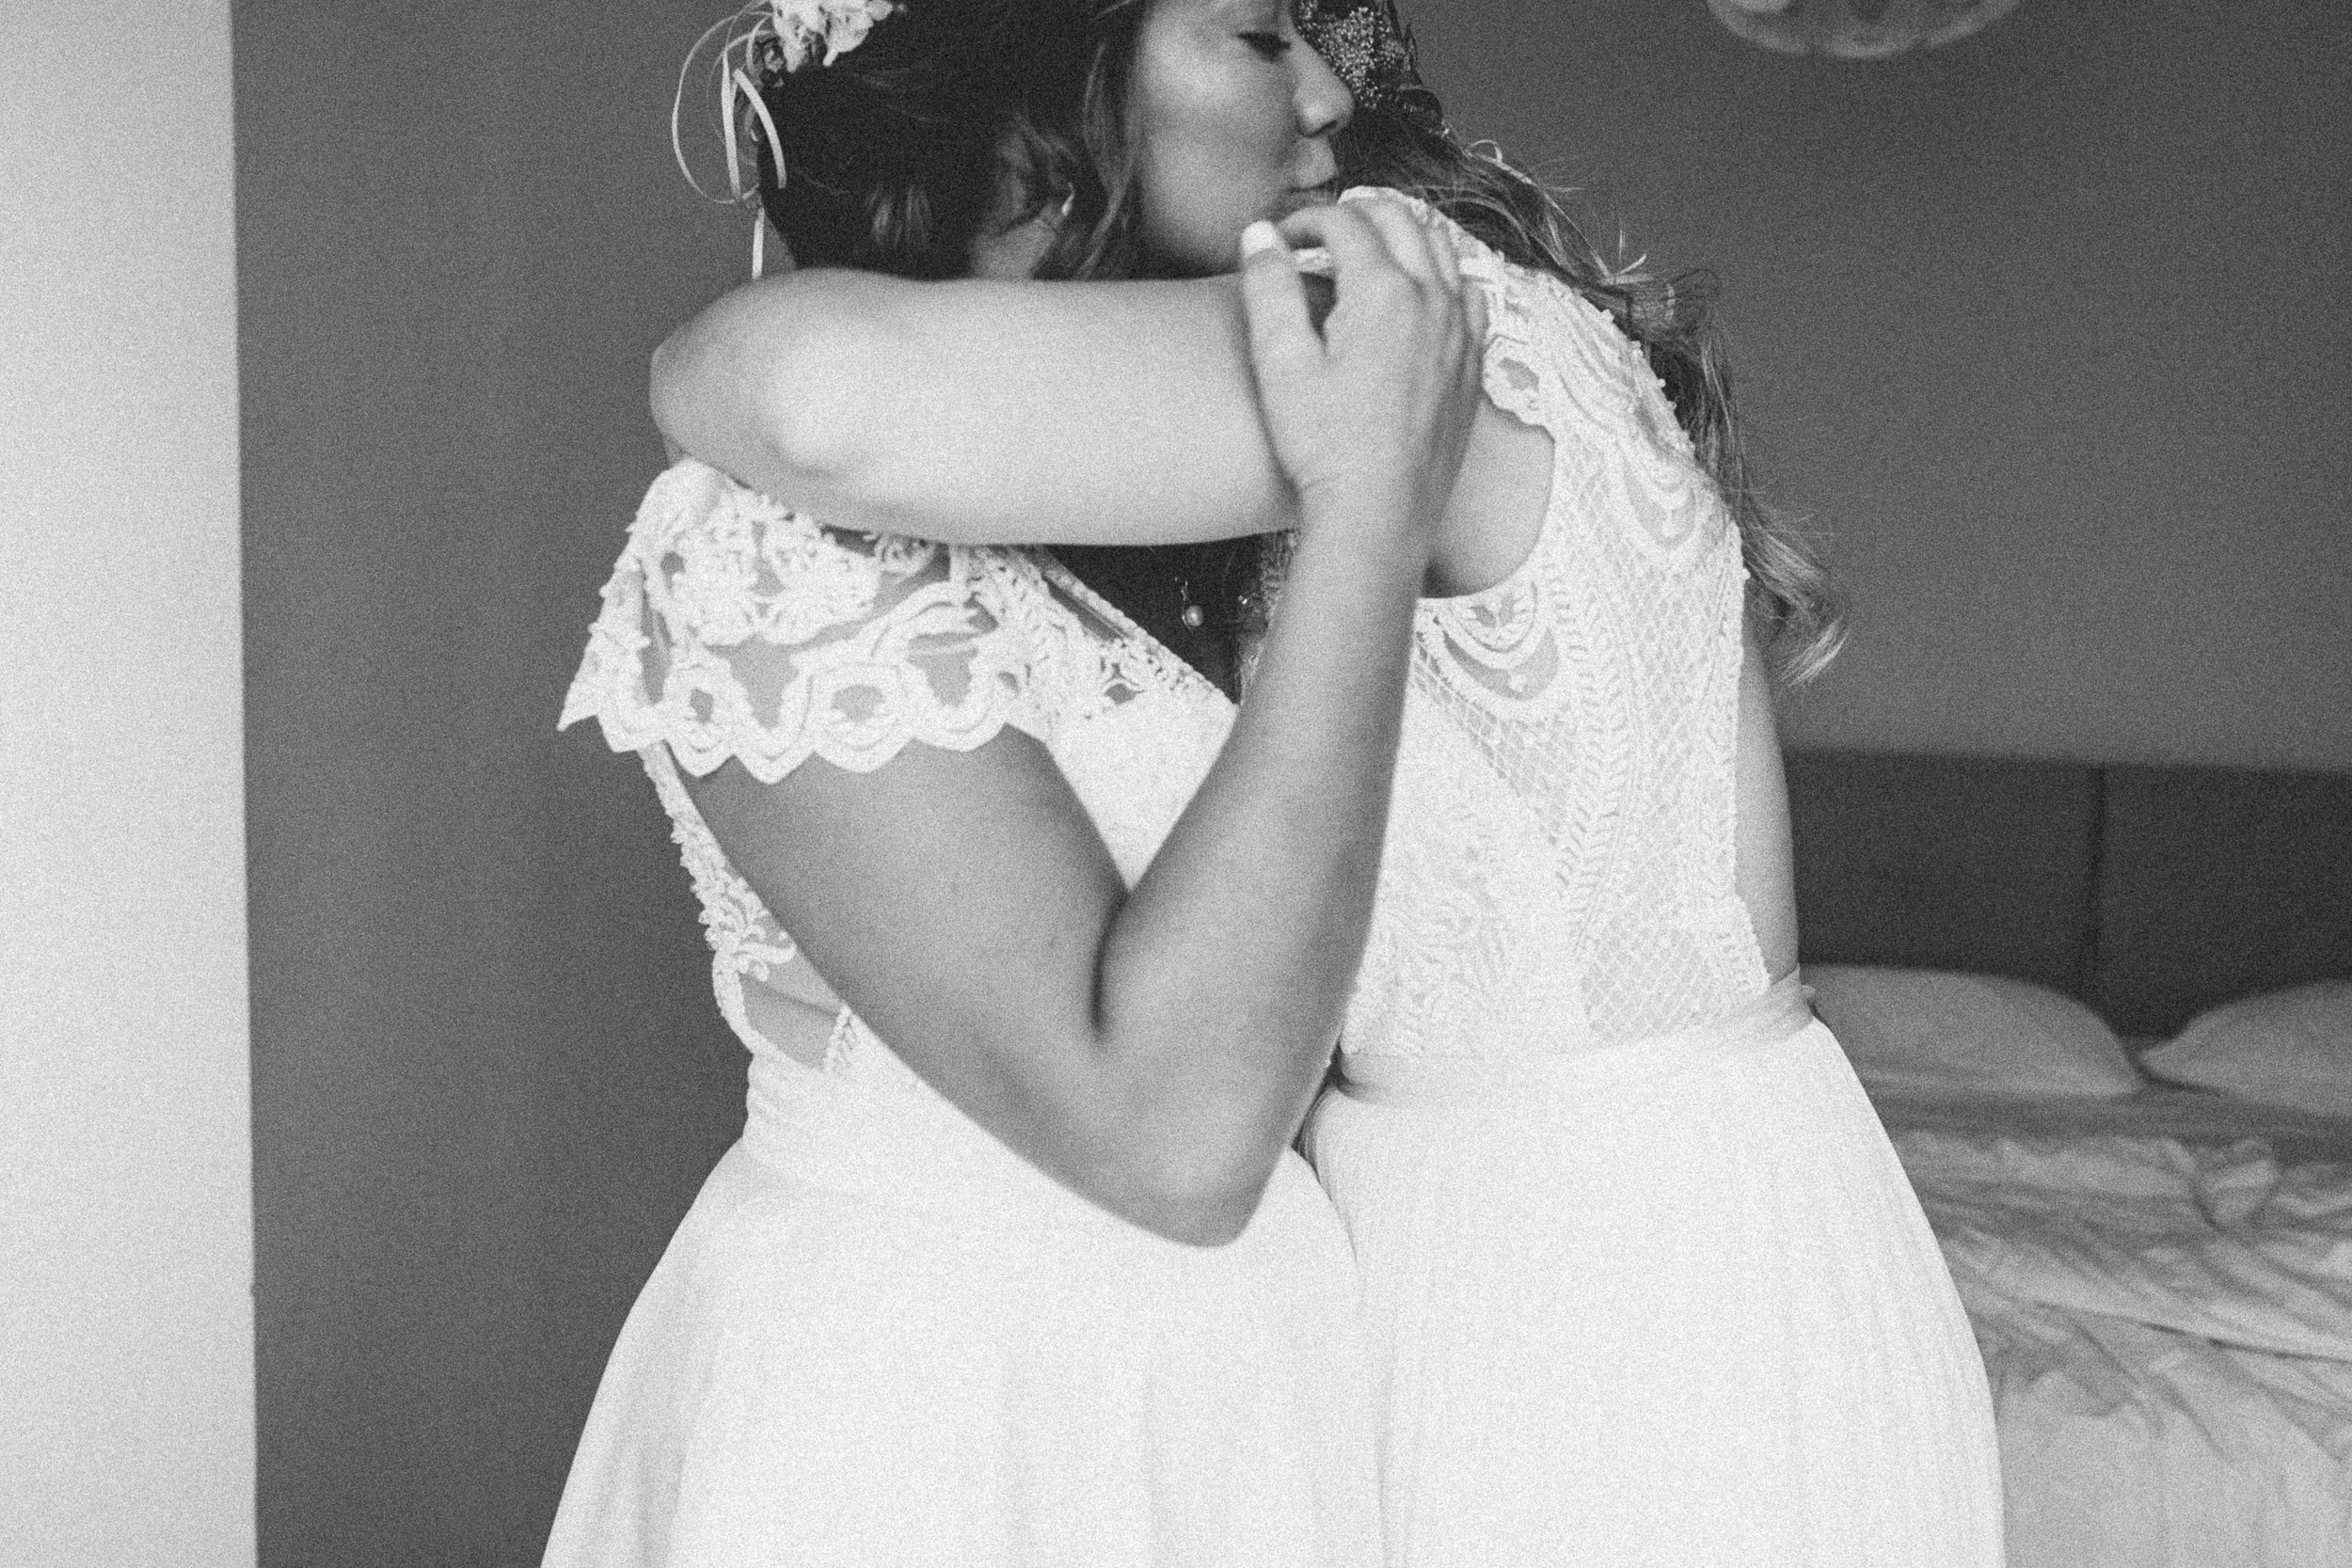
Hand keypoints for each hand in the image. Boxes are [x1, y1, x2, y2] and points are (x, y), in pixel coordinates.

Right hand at [1236, 196, 1487, 560]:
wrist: (1378, 513)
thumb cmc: (1325, 448)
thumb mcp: (1281, 365)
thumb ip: (1269, 289)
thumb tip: (1260, 235)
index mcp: (1383, 293)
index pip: (1345, 224)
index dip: (1305, 222)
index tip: (1280, 241)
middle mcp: (1432, 301)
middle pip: (1400, 221)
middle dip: (1356, 213)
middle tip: (1320, 233)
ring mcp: (1460, 332)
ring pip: (1441, 249)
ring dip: (1402, 235)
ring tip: (1367, 251)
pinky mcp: (1472, 364)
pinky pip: (1470, 295)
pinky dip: (1443, 275)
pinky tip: (1421, 293)